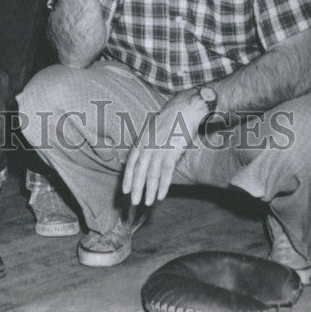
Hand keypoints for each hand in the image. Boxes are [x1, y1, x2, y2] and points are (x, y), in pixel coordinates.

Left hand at [122, 90, 207, 206]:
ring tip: (147, 202)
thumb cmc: (170, 119)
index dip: (128, 178)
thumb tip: (140, 156)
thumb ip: (145, 142)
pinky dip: (163, 185)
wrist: (185, 109)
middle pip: (140, 171)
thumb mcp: (152, 128)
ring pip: (152, 174)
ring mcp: (159, 149)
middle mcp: (147, 145)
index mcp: (141, 139)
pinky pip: (166, 173)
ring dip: (149, 190)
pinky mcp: (172, 152)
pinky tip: (161, 195)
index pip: (131, 163)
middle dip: (136, 188)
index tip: (125, 191)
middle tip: (134, 202)